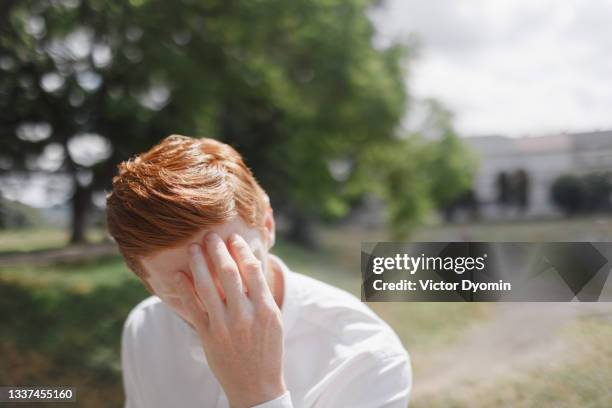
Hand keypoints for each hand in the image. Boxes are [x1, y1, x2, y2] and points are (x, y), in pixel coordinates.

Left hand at [175, 232, 286, 407]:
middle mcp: (245, 315)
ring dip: (198, 264)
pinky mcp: (208, 335)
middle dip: (218, 250)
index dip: (240, 250)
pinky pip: (193, 307)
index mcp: (265, 309)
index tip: (233, 238)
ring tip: (193, 248)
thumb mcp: (273, 320)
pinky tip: (180, 274)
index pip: (252, 270)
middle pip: (229, 273)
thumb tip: (249, 264)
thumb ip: (261, 294)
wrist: (255, 386)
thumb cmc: (267, 350)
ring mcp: (224, 326)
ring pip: (208, 287)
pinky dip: (185, 288)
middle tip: (209, 235)